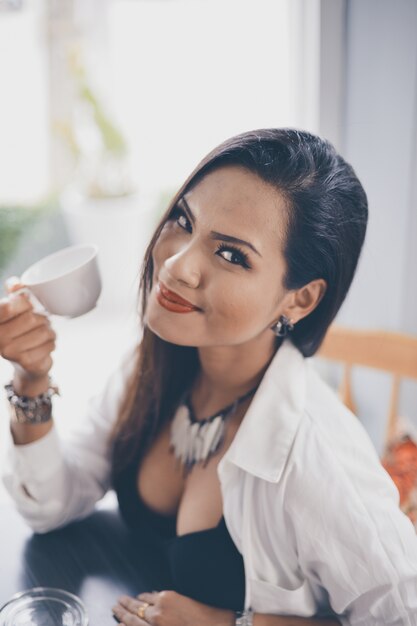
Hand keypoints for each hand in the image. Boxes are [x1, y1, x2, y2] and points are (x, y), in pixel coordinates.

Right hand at [0, 277, 55, 384]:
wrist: (24, 362)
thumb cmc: (20, 330)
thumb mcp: (14, 310)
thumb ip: (14, 294)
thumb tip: (15, 283)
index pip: (10, 306)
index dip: (25, 303)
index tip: (29, 305)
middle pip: (30, 319)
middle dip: (41, 318)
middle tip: (41, 322)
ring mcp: (10, 352)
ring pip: (43, 331)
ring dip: (49, 331)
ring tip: (44, 333)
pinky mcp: (25, 362)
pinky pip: (50, 345)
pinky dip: (52, 343)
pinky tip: (45, 345)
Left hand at [112, 590, 234, 625]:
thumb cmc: (208, 616)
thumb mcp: (192, 600)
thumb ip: (176, 599)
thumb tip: (160, 596)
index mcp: (168, 598)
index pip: (148, 596)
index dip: (141, 598)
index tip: (137, 598)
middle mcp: (158, 611)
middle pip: (137, 607)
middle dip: (126, 604)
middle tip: (118, 601)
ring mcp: (155, 625)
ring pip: (133, 620)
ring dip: (122, 614)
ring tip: (116, 610)